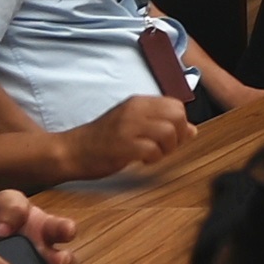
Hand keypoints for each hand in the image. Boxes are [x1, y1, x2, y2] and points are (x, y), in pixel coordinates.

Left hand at [0, 192, 83, 263]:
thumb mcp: (3, 202)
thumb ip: (11, 206)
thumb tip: (5, 227)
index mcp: (45, 228)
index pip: (63, 228)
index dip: (67, 230)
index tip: (66, 231)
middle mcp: (48, 251)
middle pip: (68, 258)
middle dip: (67, 261)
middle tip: (60, 262)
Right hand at [48, 93, 191, 183]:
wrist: (71, 151)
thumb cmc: (102, 140)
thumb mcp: (132, 125)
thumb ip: (160, 124)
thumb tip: (192, 129)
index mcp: (138, 102)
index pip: (176, 105)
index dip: (180, 124)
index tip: (169, 138)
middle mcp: (134, 110)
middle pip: (177, 116)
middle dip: (177, 136)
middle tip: (163, 148)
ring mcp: (128, 127)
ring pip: (168, 132)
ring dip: (166, 149)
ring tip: (151, 155)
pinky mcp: (122, 145)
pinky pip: (153, 150)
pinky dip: (153, 158)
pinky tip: (142, 160)